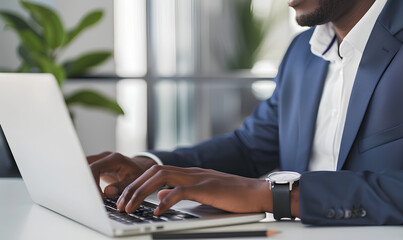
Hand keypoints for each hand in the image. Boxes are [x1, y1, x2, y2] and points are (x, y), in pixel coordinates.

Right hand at [87, 152, 156, 197]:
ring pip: (83, 166)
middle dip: (83, 180)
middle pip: (85, 164)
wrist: (140, 167)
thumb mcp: (135, 181)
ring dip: (82, 180)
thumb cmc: (139, 173)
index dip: (92, 183)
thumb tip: (107, 192)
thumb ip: (123, 187)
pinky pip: (86, 170)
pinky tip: (87, 191)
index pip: (95, 168)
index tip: (96, 196)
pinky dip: (85, 180)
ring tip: (87, 195)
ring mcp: (100, 160)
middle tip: (87, 196)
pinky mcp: (97, 166)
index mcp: (114, 159)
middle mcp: (105, 157)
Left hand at [116, 165, 273, 215]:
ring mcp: (199, 178)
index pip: (156, 173)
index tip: (124, 198)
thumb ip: (182, 194)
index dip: (137, 184)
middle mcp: (191, 172)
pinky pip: (181, 191)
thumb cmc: (233, 196)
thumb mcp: (203, 195)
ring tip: (130, 207)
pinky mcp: (207, 187)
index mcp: (189, 174)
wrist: (258, 192)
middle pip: (154, 172)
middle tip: (119, 204)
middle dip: (133, 187)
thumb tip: (162, 200)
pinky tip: (157, 211)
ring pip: (162, 177)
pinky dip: (166, 200)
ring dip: (142, 192)